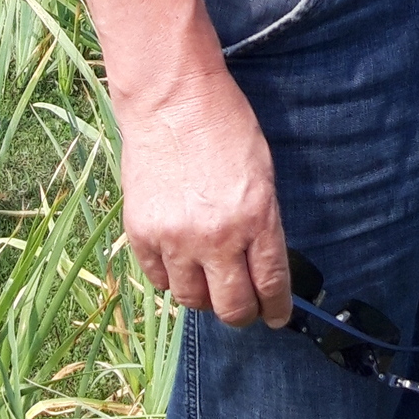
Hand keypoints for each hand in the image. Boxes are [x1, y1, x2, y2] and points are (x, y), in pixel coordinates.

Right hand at [117, 66, 291, 326]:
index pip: (270, 284)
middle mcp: (217, 238)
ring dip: (204, 296)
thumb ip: (263, 224)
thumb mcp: (262, 174)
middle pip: (231, 307)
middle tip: (244, 307)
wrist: (172, 101)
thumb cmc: (225, 127)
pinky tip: (180, 263)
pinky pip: (158, 280)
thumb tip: (261, 267)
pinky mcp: (142, 234)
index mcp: (256, 219)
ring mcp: (175, 239)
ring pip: (191, 300)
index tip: (277, 316)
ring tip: (209, 280)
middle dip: (243, 313)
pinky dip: (171, 278)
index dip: (276, 308)